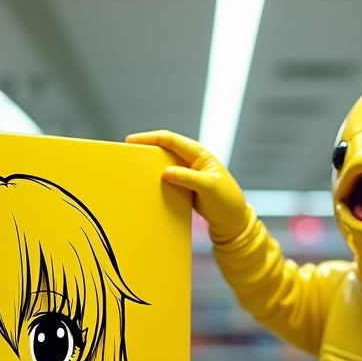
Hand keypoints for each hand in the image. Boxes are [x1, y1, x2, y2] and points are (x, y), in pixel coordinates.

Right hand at [127, 129, 248, 234]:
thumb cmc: (227, 202)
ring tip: (134, 169)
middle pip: (165, 149)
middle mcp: (192, 161)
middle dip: (147, 148)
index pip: (171, 140)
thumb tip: (166, 172)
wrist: (233, 222)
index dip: (151, 138)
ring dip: (150, 166)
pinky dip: (156, 181)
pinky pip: (166, 180)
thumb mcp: (209, 188)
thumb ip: (188, 178)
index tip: (132, 140)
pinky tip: (146, 186)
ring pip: (164, 164)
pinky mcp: (184, 187)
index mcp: (200, 154)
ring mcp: (187, 174)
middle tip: (128, 153)